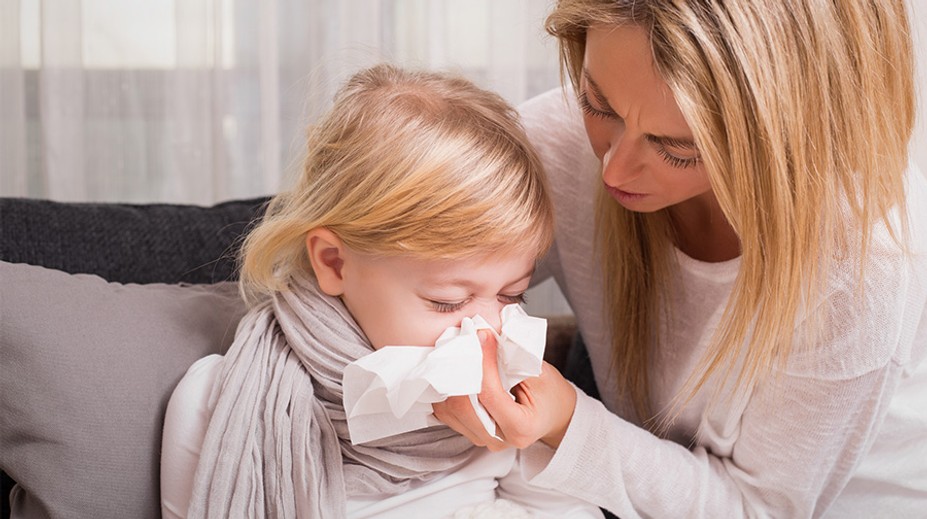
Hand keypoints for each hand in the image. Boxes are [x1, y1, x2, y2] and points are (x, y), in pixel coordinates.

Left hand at [432, 330, 576, 449]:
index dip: (483, 363)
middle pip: (464, 407)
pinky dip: (446, 391)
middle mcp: (498, 440)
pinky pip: (447, 413)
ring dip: (450, 380)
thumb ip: (512, 360)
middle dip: (462, 371)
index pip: (490, 394)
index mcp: (521, 428)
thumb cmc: (550, 394)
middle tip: (465, 342)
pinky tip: (453, 373)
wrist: (554, 415)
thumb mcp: (540, 374)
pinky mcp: (470, 433)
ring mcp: (482, 439)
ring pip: (451, 411)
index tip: (483, 337)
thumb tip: (485, 337)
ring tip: (458, 354)